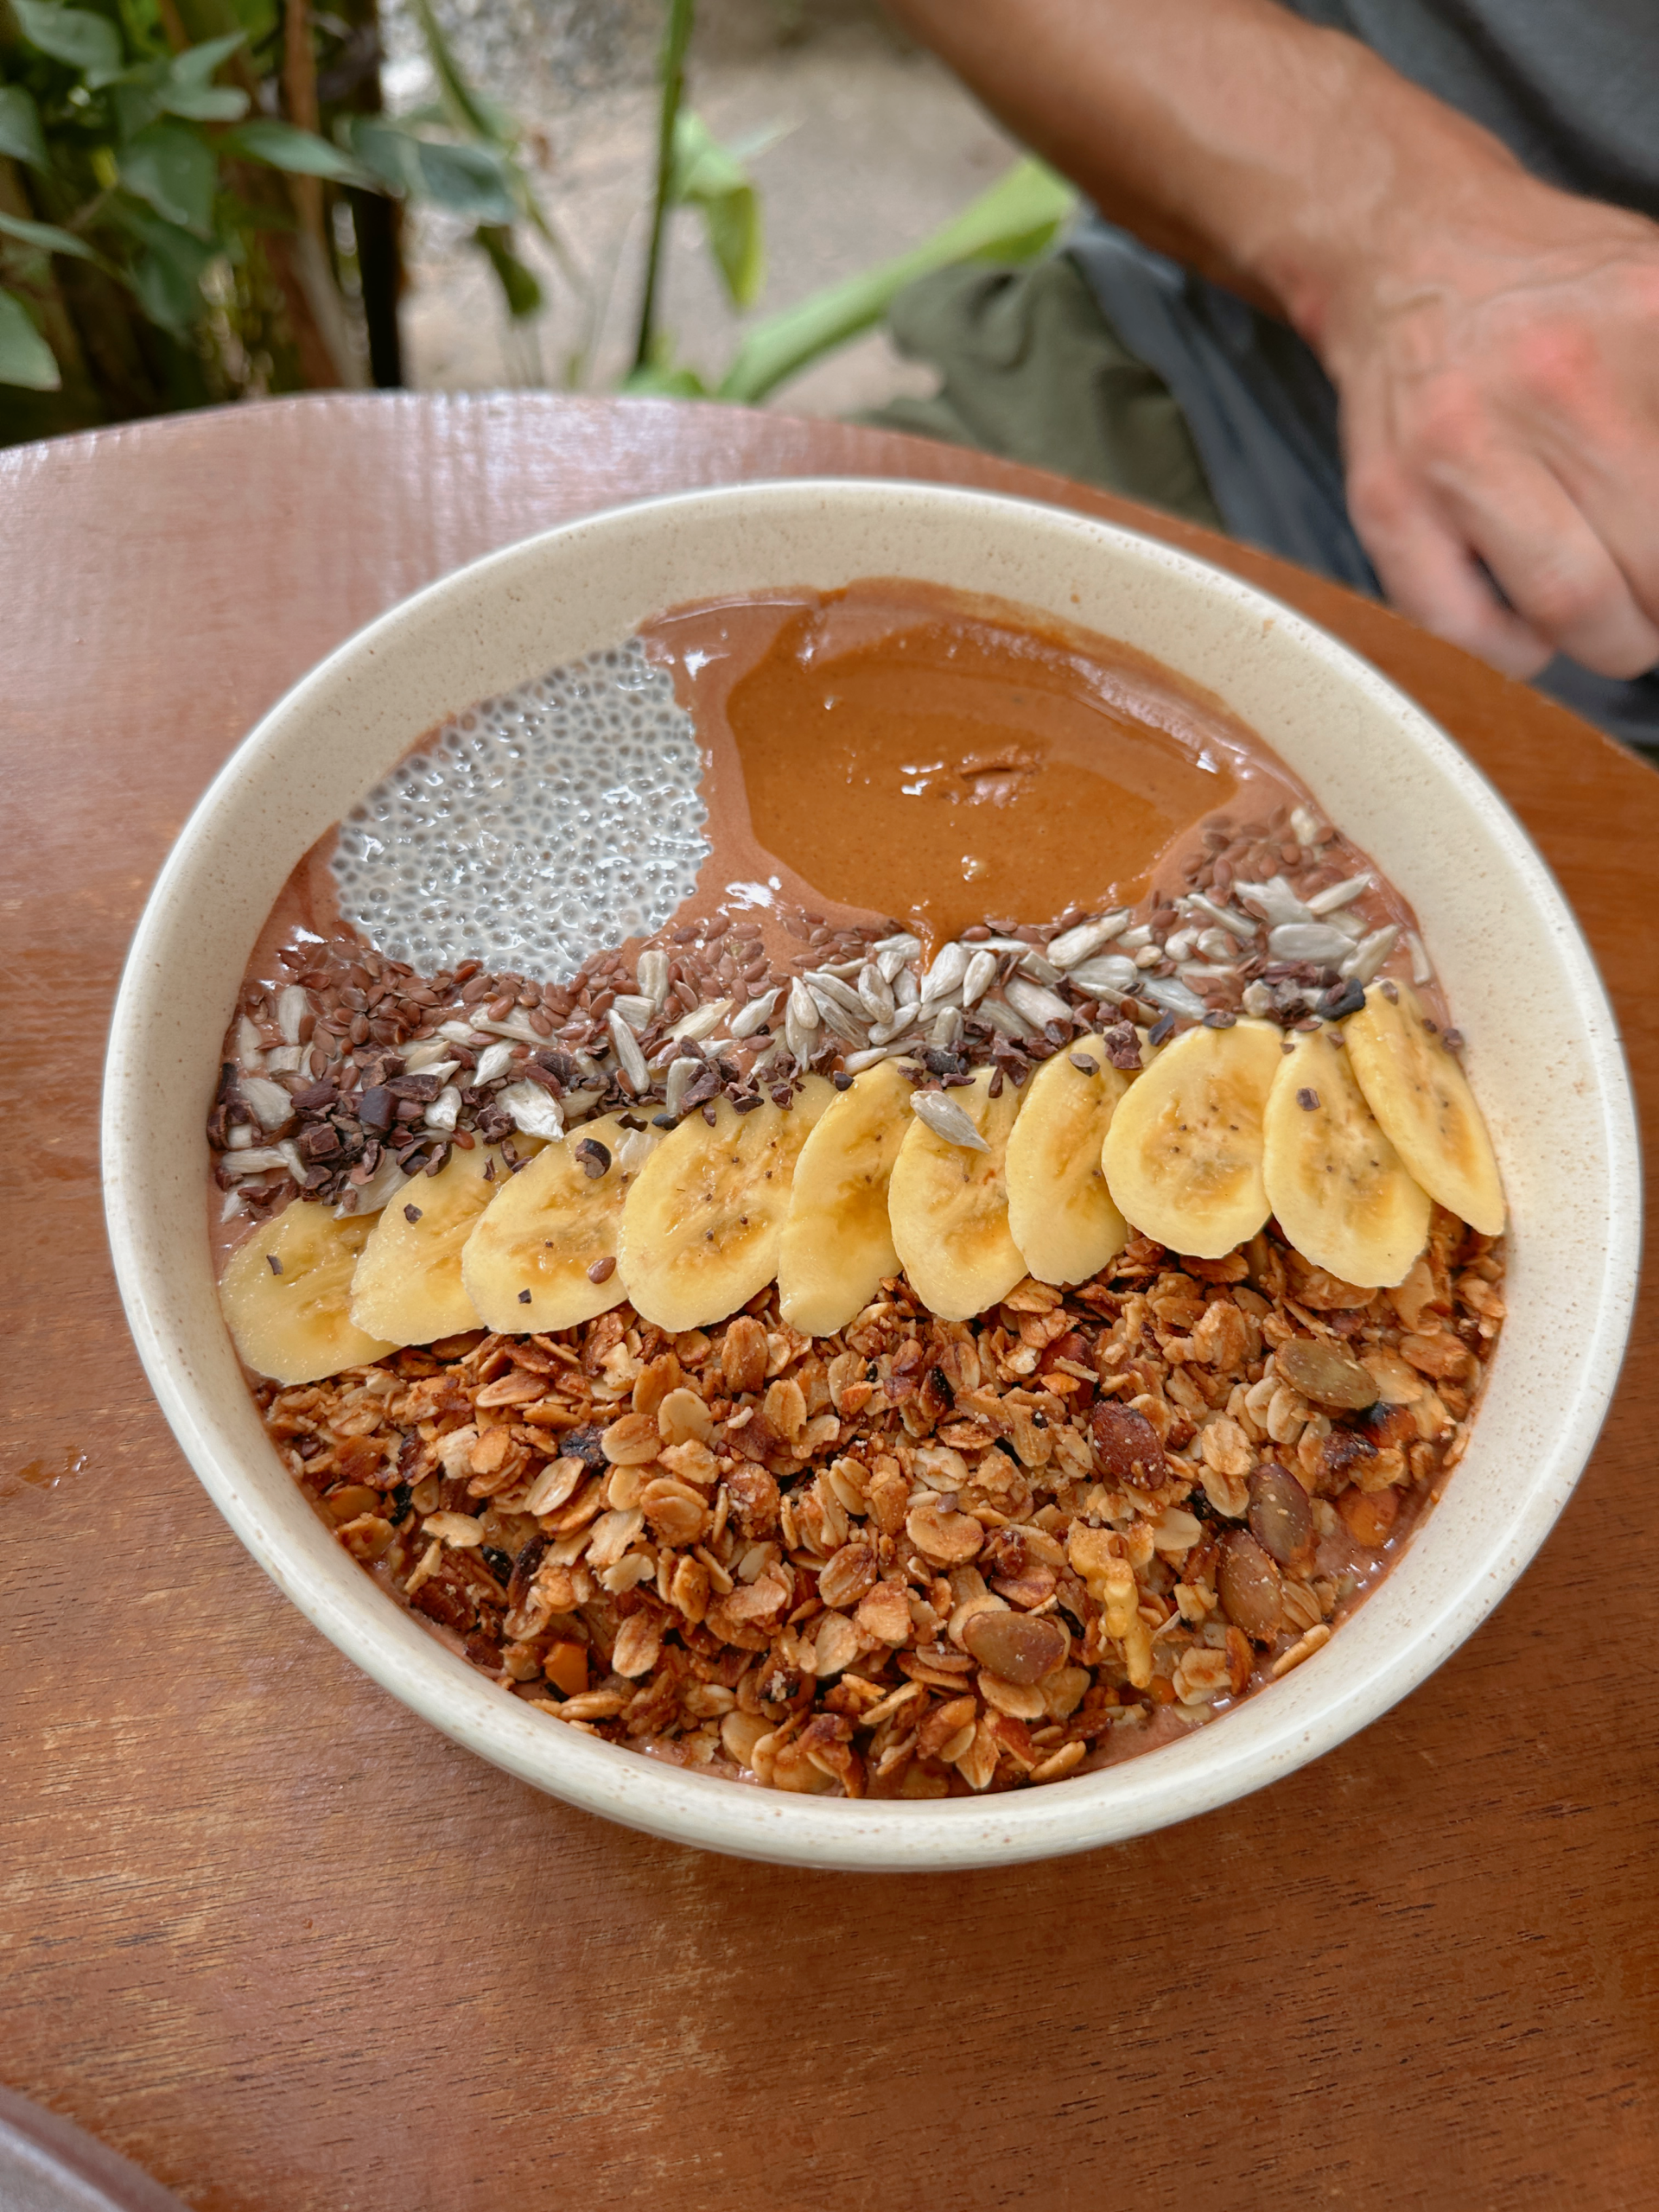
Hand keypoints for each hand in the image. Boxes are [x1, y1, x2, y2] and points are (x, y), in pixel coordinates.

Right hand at [1323, 183, 1658, 679]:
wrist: (1406, 250)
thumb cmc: (1551, 290)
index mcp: (1644, 319)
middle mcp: (1555, 384)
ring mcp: (1460, 451)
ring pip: (1577, 607)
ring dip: (1618, 640)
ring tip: (1623, 623)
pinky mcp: (1388, 505)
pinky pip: (1466, 630)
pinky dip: (1517, 651)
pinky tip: (1532, 625)